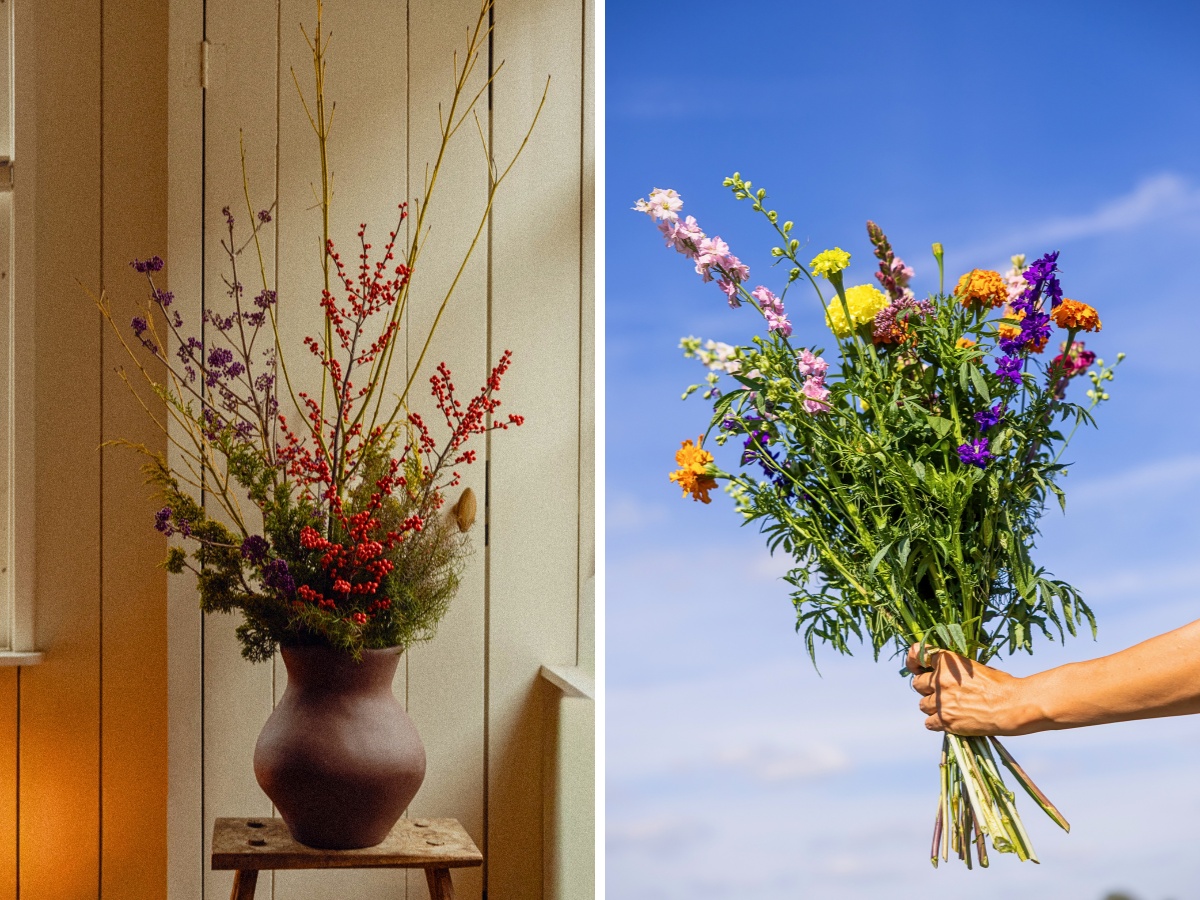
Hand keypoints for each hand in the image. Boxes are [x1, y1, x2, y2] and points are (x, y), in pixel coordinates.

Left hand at [906, 644, 1033, 735]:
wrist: (1012, 705)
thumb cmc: (1000, 684)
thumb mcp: (974, 667)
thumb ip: (952, 669)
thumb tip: (938, 673)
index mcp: (947, 661)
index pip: (917, 654)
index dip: (914, 660)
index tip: (916, 666)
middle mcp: (939, 679)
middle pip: (917, 683)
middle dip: (927, 688)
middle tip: (942, 693)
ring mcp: (941, 700)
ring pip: (922, 704)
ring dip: (932, 707)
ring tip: (949, 708)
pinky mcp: (946, 720)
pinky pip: (928, 722)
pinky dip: (935, 723)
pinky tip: (947, 721)